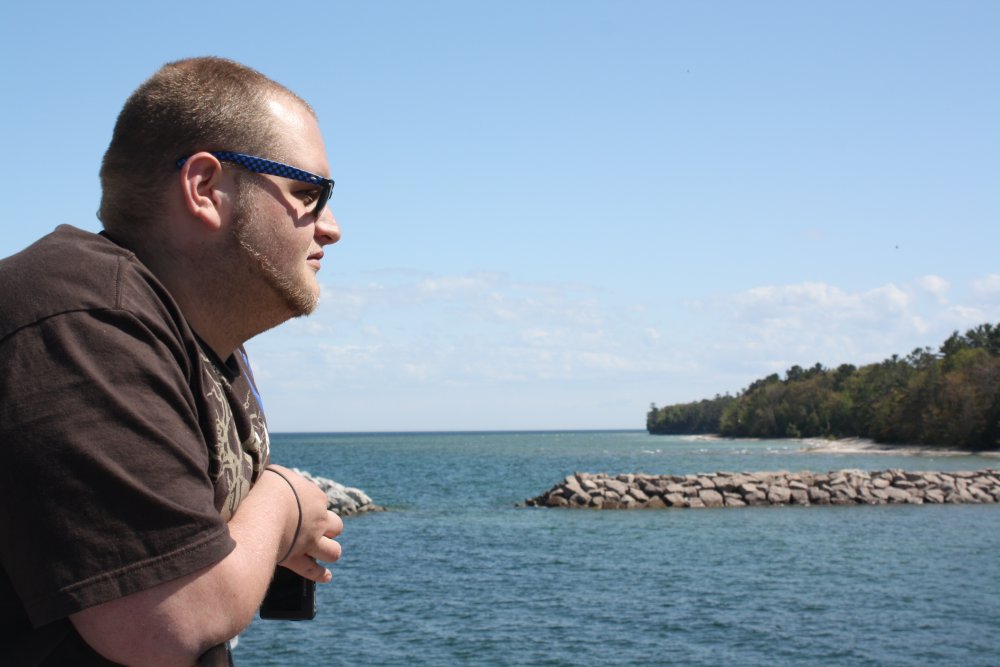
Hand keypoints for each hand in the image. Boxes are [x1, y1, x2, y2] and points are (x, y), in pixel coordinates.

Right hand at [265, 465, 343, 581]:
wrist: (263, 510)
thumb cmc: (267, 488)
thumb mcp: (277, 474)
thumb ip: (282, 479)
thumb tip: (278, 479)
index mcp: (316, 498)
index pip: (321, 502)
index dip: (312, 506)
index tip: (298, 507)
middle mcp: (319, 520)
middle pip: (336, 527)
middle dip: (330, 530)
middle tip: (317, 531)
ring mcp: (310, 541)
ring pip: (333, 551)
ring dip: (330, 552)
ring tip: (325, 552)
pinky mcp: (296, 558)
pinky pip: (312, 571)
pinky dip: (319, 575)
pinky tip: (325, 576)